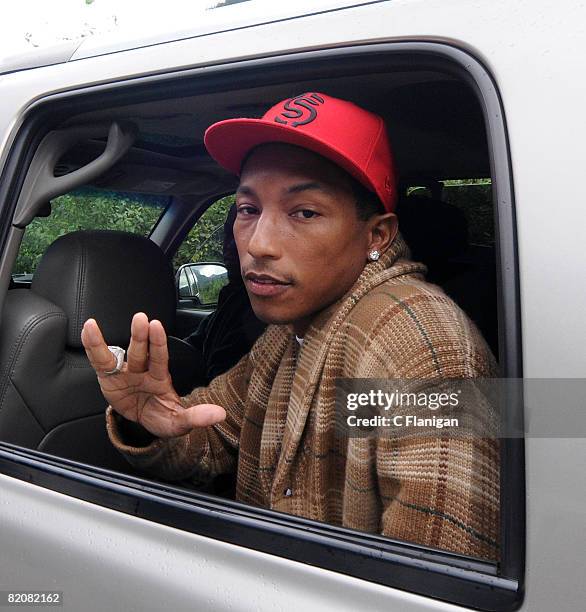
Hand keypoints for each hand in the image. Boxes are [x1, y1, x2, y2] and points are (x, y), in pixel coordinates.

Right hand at [81, 312, 225, 438]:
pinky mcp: (108, 380)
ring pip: (117, 355)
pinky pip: (99, 362)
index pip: (160, 358)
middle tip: (141, 319)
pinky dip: (92, 347)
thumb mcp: (179, 422)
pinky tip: (87, 330)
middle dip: (140, 336)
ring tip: (94, 325)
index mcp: (160, 377)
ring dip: (106, 342)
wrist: (145, 420)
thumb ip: (196, 417)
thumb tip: (220, 414)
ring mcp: (124, 373)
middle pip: (140, 352)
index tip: (157, 326)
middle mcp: (142, 370)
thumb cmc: (162, 415)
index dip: (158, 343)